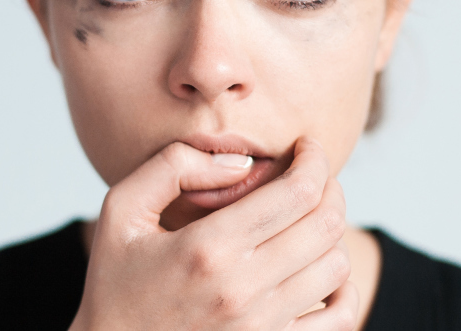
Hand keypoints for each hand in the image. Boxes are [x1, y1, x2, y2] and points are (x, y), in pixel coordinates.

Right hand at [71, 138, 356, 330]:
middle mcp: (242, 289)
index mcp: (208, 248)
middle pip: (326, 224)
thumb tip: (240, 162)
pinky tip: (322, 270)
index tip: (308, 147)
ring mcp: (262, 326)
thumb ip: (172, 167)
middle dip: (331, 187)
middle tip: (314, 176)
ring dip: (333, 234)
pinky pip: (340, 319)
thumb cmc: (115, 284)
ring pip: (336, 266)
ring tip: (310, 220)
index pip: (297, 192)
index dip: (315, 159)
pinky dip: (345, 289)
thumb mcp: (121, 211)